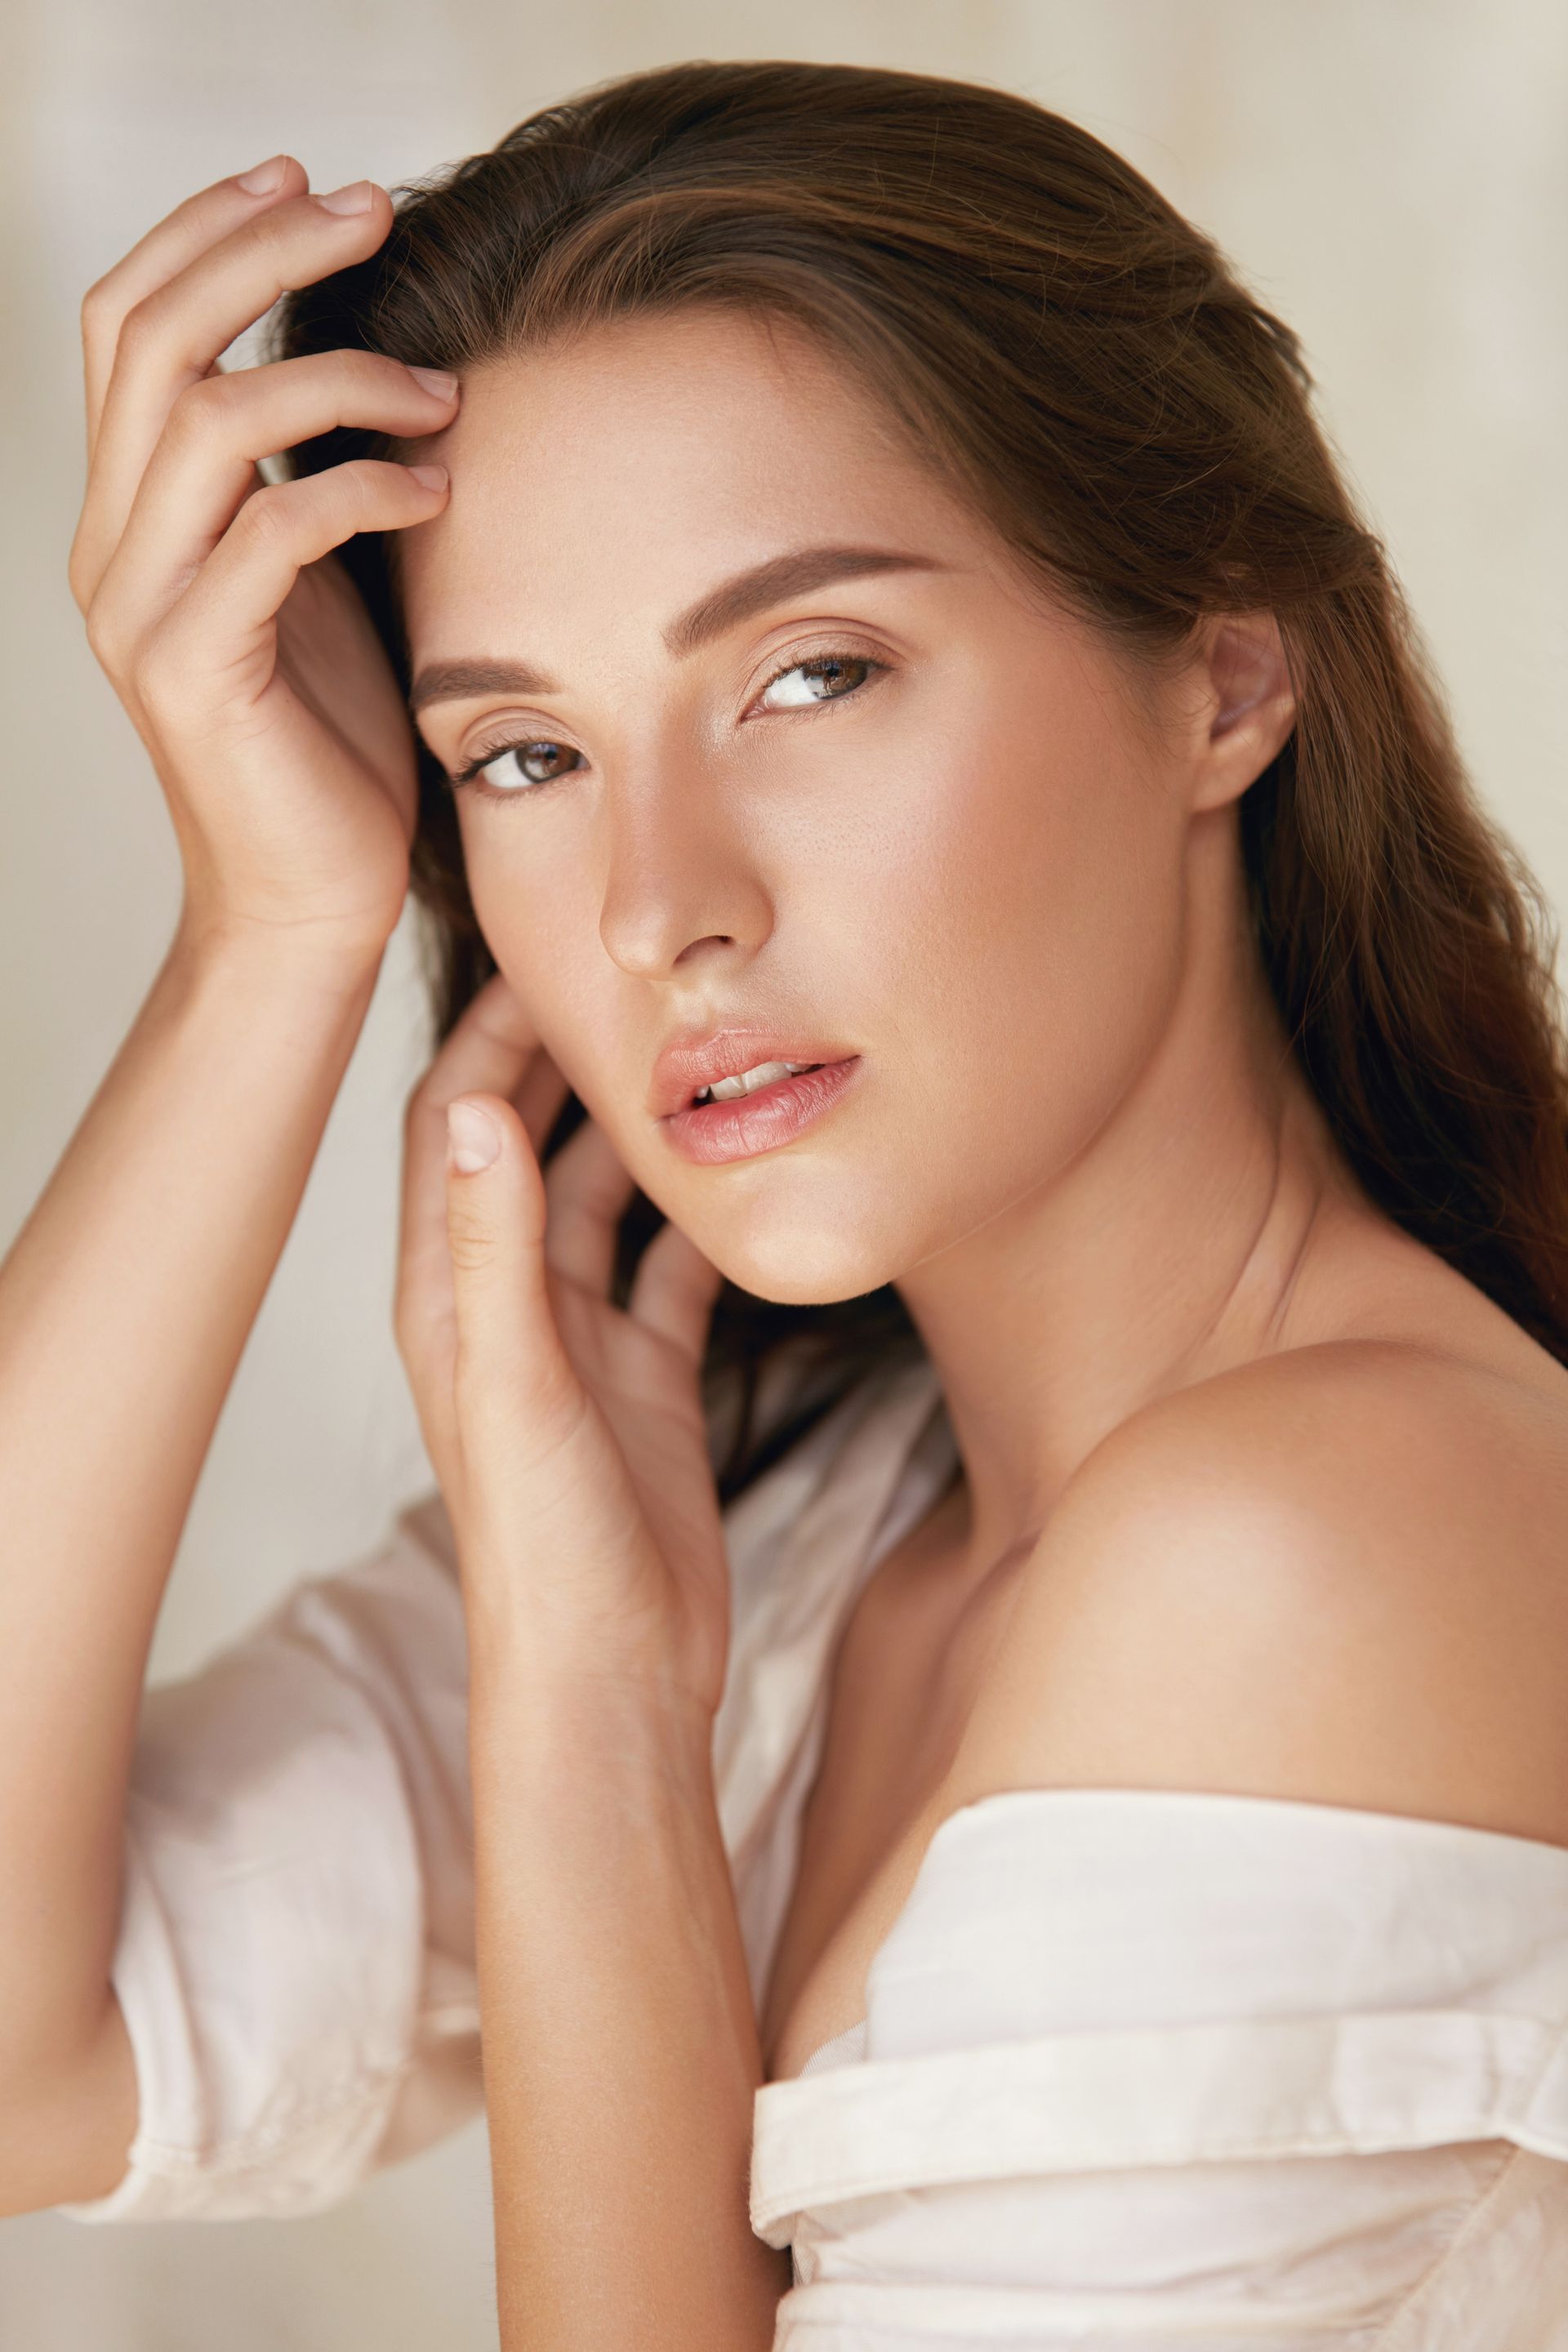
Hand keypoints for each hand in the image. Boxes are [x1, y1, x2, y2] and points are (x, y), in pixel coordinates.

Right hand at [70, 155, 459, 966]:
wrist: (311, 901)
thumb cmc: (332, 746)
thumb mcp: (311, 587)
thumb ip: (302, 485)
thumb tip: (373, 375)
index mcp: (130, 514)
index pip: (129, 321)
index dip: (208, 229)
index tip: (313, 181)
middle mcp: (111, 547)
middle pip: (150, 335)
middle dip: (263, 247)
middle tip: (375, 209)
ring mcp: (141, 609)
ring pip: (205, 420)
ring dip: (336, 378)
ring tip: (439, 392)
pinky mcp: (195, 672)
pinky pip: (270, 535)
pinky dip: (360, 489)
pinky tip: (434, 490)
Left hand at [395, 974, 732, 1719]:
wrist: (610, 1682)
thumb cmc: (545, 1556)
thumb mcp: (516, 1388)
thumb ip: (495, 1253)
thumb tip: (473, 1109)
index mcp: (452, 1300)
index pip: (451, 1130)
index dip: (484, 1039)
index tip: (540, 959)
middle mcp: (510, 1311)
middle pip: (524, 1152)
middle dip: (559, 1064)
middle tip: (623, 985)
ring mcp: (581, 1346)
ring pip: (603, 1206)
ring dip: (634, 1134)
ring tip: (693, 1056)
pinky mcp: (646, 1384)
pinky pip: (671, 1276)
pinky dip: (699, 1224)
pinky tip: (743, 1180)